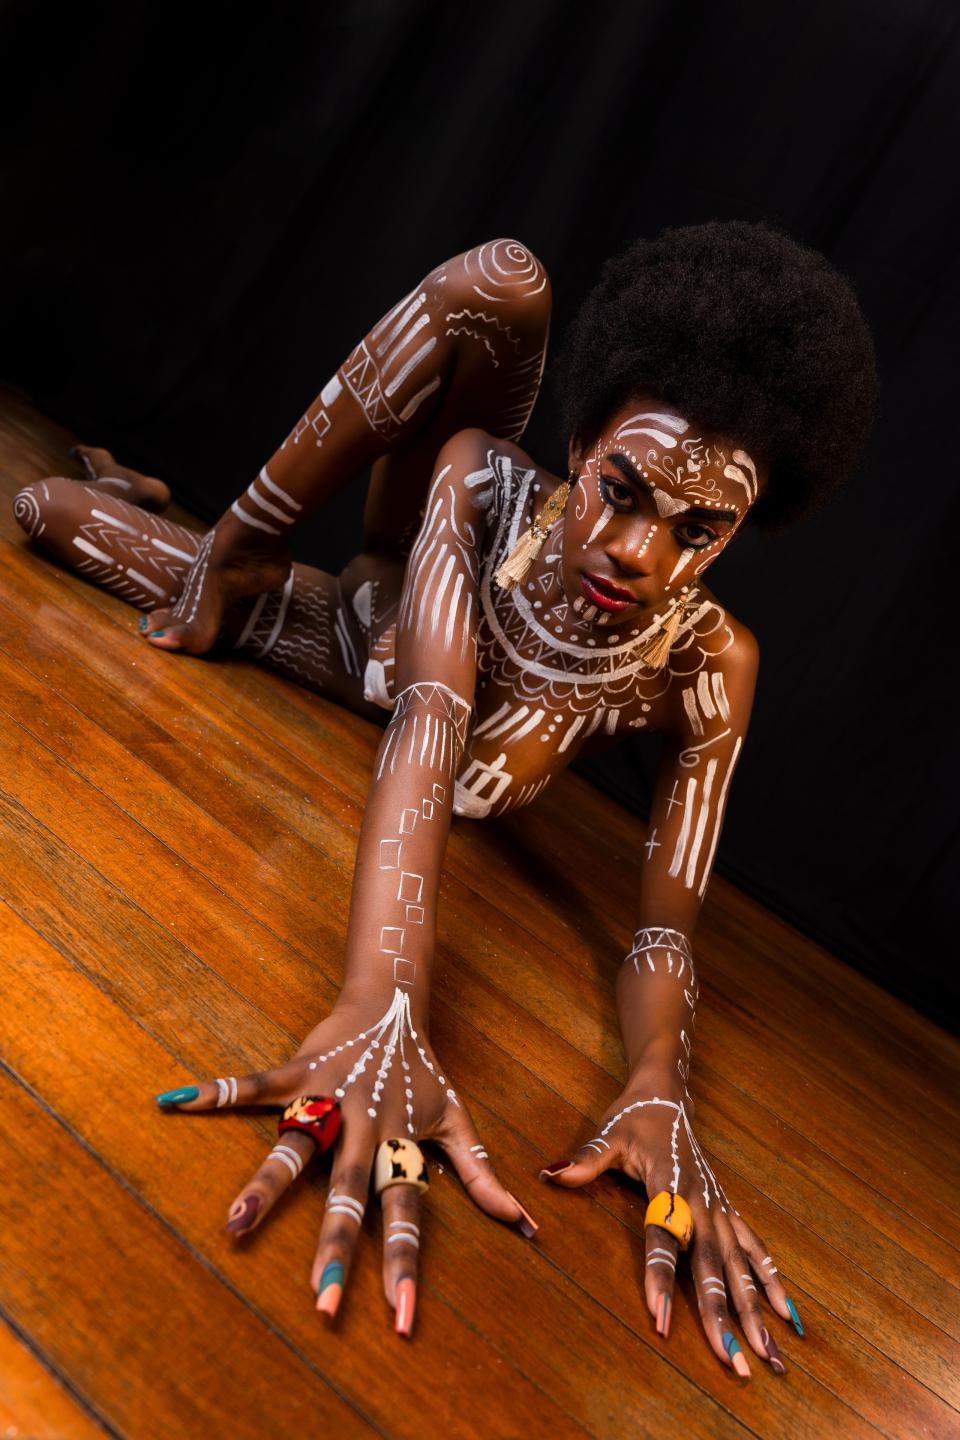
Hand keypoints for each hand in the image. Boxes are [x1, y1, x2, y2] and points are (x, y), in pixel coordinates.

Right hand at [155, 990, 536, 1334]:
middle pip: (348, 1194)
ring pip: (294, 1148)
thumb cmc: (422, 1070)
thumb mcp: (457, 1120)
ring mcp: (328, 1098)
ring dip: (264, 1188)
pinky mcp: (298, 1071)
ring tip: (232, 1227)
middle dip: (336, 1249)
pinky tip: (175, 1100)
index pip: (406, 1214)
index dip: (404, 1265)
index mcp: (400, 1143)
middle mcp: (364, 1126)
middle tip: (321, 1303)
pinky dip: (215, 1091)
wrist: (395, 1002)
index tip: (398, 1319)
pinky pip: (253, 1083)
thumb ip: (482, 1174)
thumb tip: (525, 1224)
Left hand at [541, 1078, 801, 1376]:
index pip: (663, 1237)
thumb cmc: (633, 1118)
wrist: (666, 1094)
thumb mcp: (607, 1134)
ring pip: (739, 1264)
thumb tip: (550, 1174)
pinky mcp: (727, 1208)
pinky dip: (770, 1279)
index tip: (662, 1322)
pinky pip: (754, 1248)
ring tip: (770, 1354)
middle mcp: (699, 1199)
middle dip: (721, 1313)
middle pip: (710, 1263)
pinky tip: (786, 1314)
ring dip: (754, 1309)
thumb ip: (586, 1160)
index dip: (660, 1278)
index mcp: (668, 1182)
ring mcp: (717, 1206)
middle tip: (733, 1360)